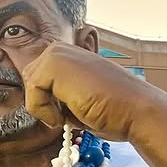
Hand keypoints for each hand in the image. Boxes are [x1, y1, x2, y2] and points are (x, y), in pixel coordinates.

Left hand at [21, 42, 153, 141]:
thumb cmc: (114, 110)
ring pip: (30, 87)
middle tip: (65, 117)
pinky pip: (31, 93)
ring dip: (45, 109)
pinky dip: (44, 112)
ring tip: (68, 116)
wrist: (136, 110)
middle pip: (30, 81)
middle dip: (43, 103)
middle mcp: (62, 49)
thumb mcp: (81, 98)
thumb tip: (38, 102)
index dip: (47, 101)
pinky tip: (64, 117)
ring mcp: (58, 54)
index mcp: (69, 55)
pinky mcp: (54, 64)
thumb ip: (59, 94)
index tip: (66, 115)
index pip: (39, 79)